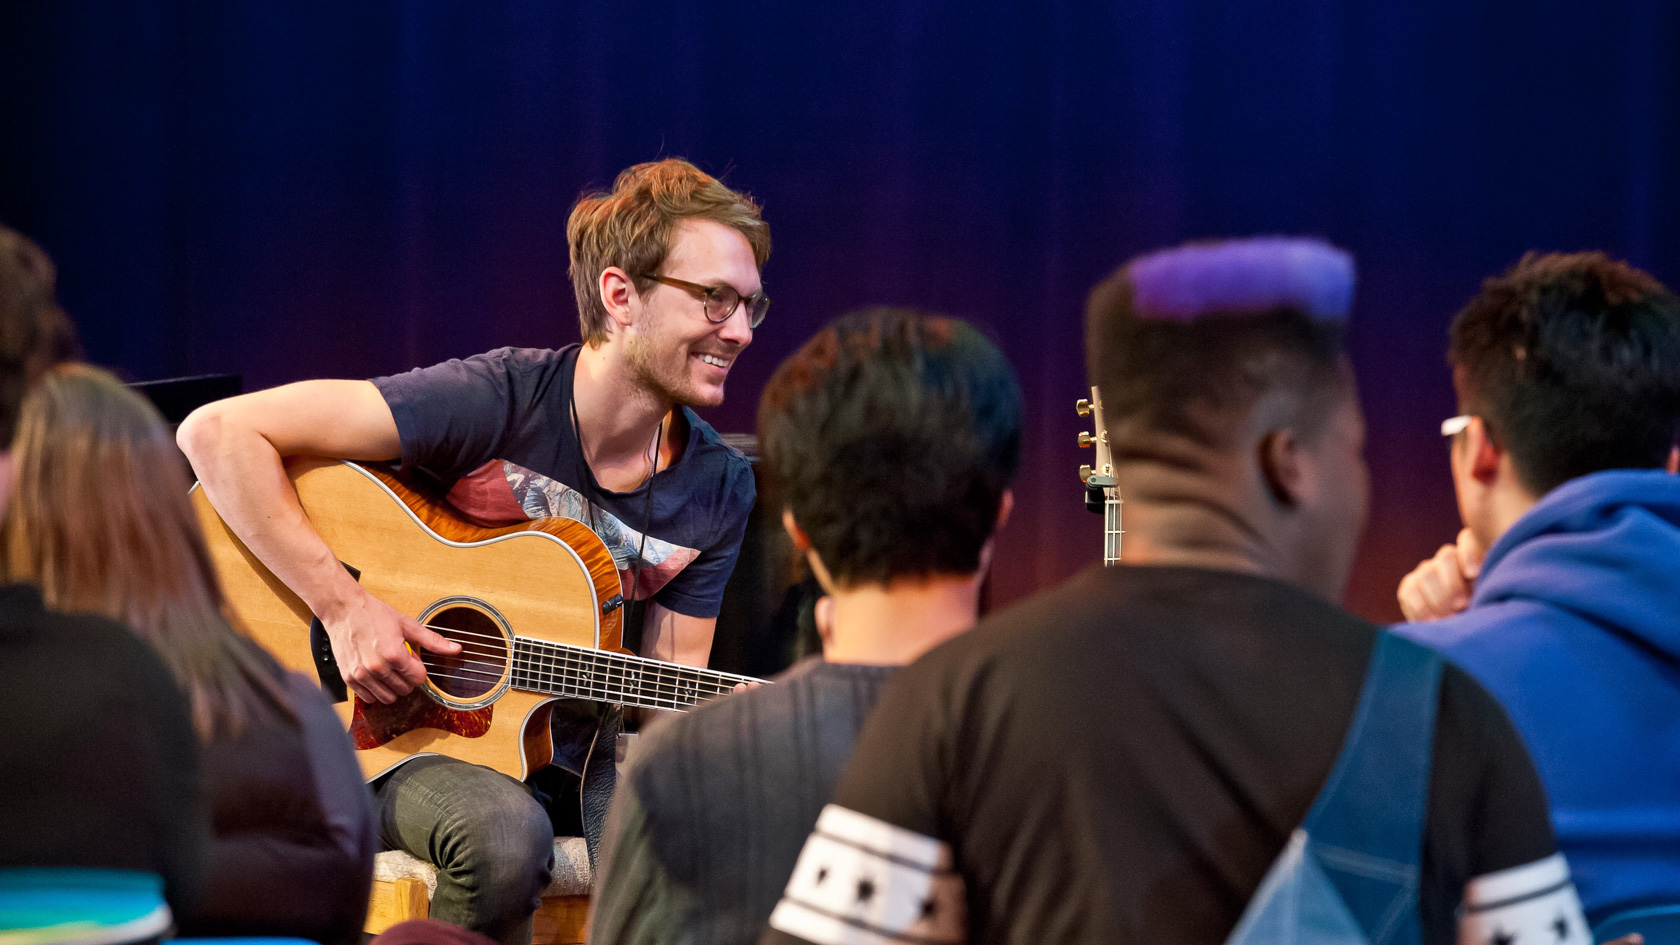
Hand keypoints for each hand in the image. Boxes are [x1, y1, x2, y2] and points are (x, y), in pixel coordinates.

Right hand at [321, 587, 460, 703]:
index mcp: (394, 655)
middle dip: (406, 678)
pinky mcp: (349, 678)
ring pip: (388, 698)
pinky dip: (375, 690)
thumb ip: (433, 641)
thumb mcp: (408, 625)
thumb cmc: (374, 614)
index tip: (411, 658)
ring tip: (388, 668)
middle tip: (399, 661)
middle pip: (405, 690)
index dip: (418, 669)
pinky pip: (369, 698)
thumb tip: (456, 649)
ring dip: (392, 687)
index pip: (418, 679)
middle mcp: (377, 668)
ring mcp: (361, 675)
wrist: (344, 610)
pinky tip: (375, 675)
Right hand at [1397, 528, 1485, 621]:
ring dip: (1438, 599)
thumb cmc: (1483, 612)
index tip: (1472, 574)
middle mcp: (1449, 559)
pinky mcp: (1410, 586)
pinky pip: (1410, 591)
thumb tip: (1492, 588)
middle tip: (1461, 606)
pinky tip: (1431, 622)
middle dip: (1452, 584)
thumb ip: (1490, 588)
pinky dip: (1420, 608)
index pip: (1468, 540)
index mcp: (1475, 557)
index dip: (1469, 553)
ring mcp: (1427, 570)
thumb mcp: (1491, 598)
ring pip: (1427, 573)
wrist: (1459, 629)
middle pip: (1447, 557)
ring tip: (1448, 620)